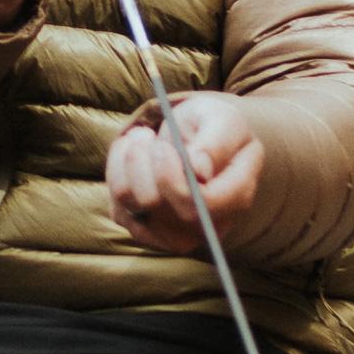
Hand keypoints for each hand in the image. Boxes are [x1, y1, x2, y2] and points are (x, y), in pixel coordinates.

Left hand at [104, 93, 262, 253]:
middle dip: (141, 164)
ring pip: (131, 205)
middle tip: (145, 134)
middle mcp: (208, 224)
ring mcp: (177, 233)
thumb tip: (198, 171)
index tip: (161, 147)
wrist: (201, 137)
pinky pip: (118, 209)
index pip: (201, 205)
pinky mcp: (147, 231)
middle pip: (158, 205)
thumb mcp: (223, 119)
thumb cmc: (215, 126)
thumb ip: (216, 143)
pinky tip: (132, 156)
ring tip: (140, 138)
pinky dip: (116, 175)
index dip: (172, 178)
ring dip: (126, 163)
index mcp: (237, 196)